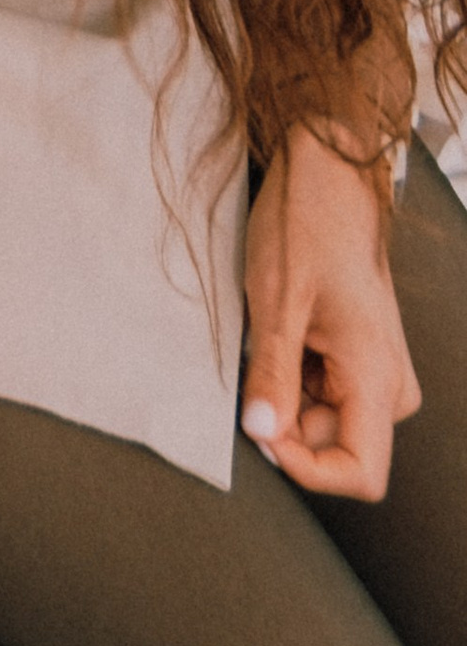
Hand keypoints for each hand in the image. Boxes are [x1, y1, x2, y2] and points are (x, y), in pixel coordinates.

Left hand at [240, 126, 419, 499]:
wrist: (327, 171)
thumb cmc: (305, 222)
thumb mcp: (276, 301)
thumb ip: (272, 376)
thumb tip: (261, 433)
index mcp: (378, 377)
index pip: (361, 474)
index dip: (306, 468)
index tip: (261, 429)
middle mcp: (390, 384)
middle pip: (334, 445)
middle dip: (285, 418)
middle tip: (255, 362)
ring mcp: (379, 371)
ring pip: (324, 419)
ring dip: (287, 391)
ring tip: (273, 334)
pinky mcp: (363, 357)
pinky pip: (324, 391)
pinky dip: (294, 372)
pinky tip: (284, 329)